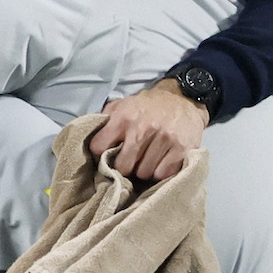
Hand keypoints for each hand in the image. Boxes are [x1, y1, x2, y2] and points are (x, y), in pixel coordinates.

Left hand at [88, 78, 208, 179]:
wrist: (183, 98)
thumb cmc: (149, 105)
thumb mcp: (124, 104)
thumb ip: (106, 118)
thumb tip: (89, 133)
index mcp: (124, 117)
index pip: (99, 147)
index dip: (101, 154)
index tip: (106, 155)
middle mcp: (143, 128)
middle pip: (123, 166)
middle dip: (124, 167)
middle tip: (130, 162)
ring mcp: (163, 139)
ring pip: (143, 173)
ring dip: (144, 170)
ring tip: (147, 160)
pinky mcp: (181, 149)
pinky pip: (162, 174)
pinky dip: (160, 172)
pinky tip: (160, 162)